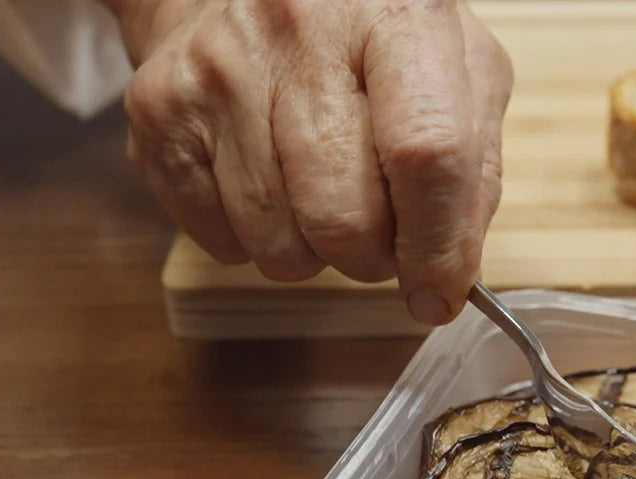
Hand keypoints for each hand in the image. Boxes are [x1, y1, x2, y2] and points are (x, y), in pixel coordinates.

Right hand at [106, 0, 512, 324]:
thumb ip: (473, 169)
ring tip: (320, 198)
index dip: (436, 246)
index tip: (436, 294)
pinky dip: (252, 241)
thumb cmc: (367, 42)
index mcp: (396, 15)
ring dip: (312, 253)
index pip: (427, 153)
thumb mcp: (456, 73)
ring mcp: (222, 69)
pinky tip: (269, 185)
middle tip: (377, 237)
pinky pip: (219, 239)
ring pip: (277, 241)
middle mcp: (302, 31)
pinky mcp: (162, 109)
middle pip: (343, 216)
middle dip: (371, 259)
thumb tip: (450, 275)